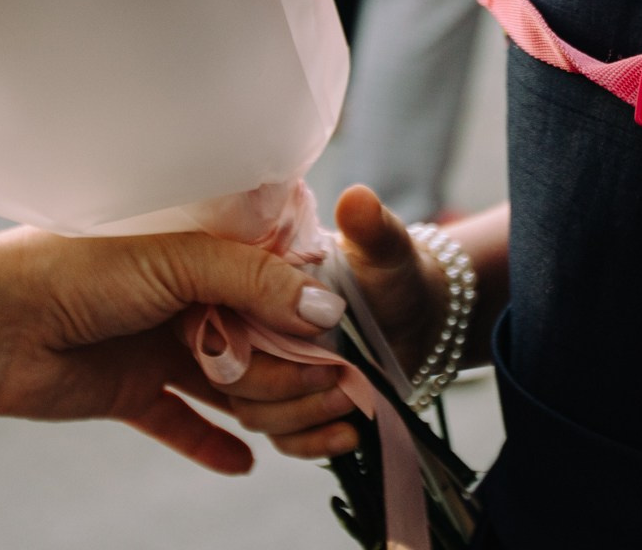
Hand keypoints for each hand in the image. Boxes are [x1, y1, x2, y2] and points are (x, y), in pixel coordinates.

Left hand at [0, 226, 347, 473]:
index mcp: (203, 254)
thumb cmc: (76, 268)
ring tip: (309, 438)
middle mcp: (189, 300)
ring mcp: (162, 348)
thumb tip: (327, 311)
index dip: (317, 324)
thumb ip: (254, 283)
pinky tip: (242, 464)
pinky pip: (181, 424)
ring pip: (234, 389)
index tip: (354, 356)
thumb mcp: (176, 259)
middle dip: (301, 379)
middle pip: (267, 348)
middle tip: (336, 405)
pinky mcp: (132, 394)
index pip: (281, 291)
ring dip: (273, 414)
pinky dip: (210, 445)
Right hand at [222, 186, 444, 459]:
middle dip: (285, 382)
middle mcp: (241, 324)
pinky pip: (276, 434)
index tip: (314, 339)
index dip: (260, 336)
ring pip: (251, 409)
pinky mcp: (278, 404)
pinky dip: (309, 441)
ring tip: (349, 404)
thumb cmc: (390, 272)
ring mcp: (257, 368)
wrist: (416, 315)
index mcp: (249, 279)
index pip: (225, 316)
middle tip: (337, 375)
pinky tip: (344, 436)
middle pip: (232, 373)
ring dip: (301, 415)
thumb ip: (370, 227)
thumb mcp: (384, 249)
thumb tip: (358, 200)